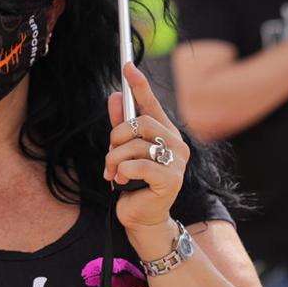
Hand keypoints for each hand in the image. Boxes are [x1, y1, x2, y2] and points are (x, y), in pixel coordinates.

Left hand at [105, 64, 189, 249]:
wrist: (142, 219)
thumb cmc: (134, 183)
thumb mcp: (123, 151)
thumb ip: (121, 125)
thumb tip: (116, 95)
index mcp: (167, 133)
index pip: (153, 104)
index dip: (140, 85)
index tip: (127, 67)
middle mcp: (176, 144)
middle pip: (140, 123)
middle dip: (116, 138)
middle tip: (111, 155)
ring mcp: (177, 162)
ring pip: (135, 145)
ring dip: (115, 160)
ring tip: (113, 173)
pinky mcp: (171, 180)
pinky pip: (139, 165)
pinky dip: (123, 172)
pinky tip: (122, 182)